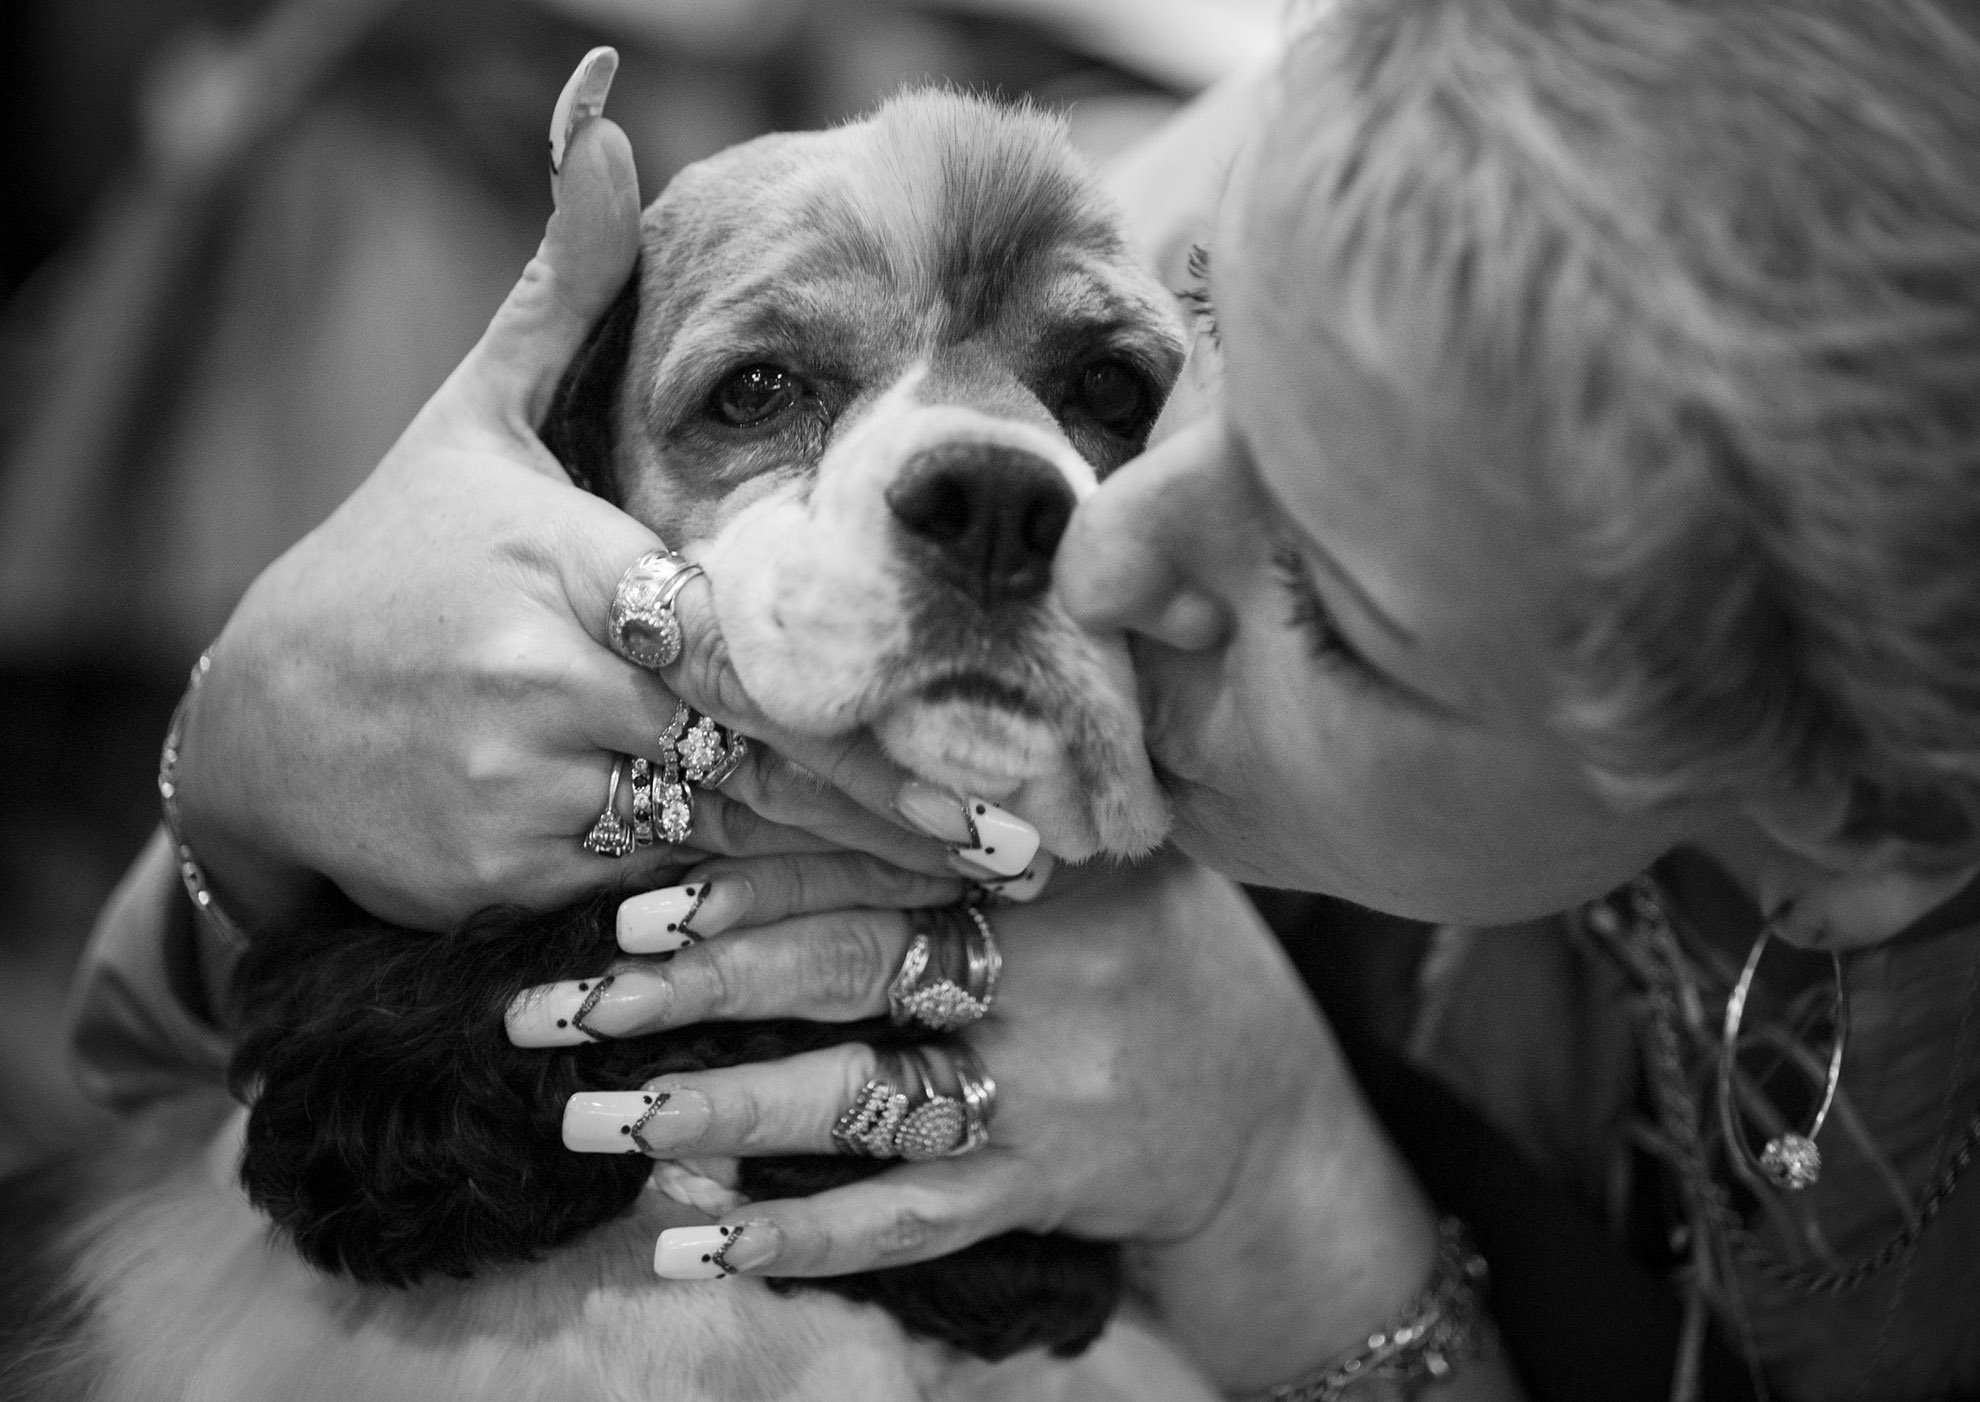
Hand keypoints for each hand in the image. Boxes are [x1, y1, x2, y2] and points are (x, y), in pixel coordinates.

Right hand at [170, 50, 967, 931]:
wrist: (251, 724)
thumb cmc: (393, 562)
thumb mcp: (470, 420)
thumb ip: (564, 294)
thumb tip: (605, 119)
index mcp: (564, 561)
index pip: (742, 634)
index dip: (864, 697)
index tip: (975, 729)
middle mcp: (546, 681)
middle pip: (759, 752)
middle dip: (896, 807)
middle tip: (1021, 842)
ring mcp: (520, 792)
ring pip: (724, 843)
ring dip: (850, 878)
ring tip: (972, 893)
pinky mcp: (499, 882)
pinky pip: (657, 906)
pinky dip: (751, 922)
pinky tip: (848, 936)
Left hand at [523, 847, 1452, 1391]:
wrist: (1272, 1109)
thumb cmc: (1153, 951)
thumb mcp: (1094, 853)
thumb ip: (971, 813)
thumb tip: (789, 760)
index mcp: (1041, 861)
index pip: (870, 858)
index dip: (745, 877)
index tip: (632, 903)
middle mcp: (1045, 962)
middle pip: (841, 969)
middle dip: (688, 991)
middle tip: (553, 1010)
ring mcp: (1049, 1082)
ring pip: (859, 1099)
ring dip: (718, 1111)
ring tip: (590, 1122)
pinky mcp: (1045, 1182)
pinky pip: (908, 1217)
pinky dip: (800, 1236)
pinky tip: (696, 1242)